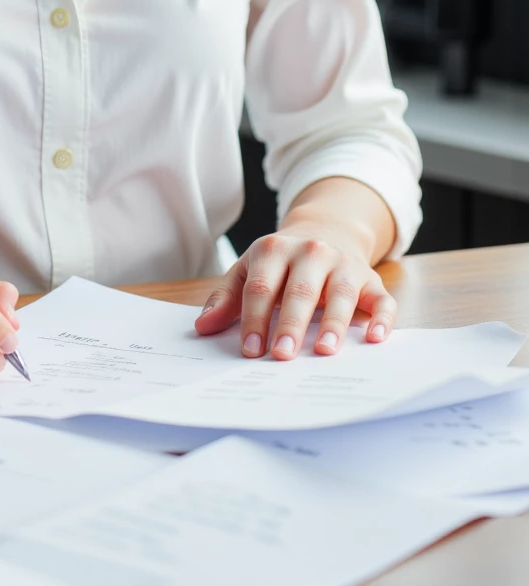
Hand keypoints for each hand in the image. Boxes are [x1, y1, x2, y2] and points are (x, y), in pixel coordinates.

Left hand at [193, 223, 395, 359]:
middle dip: (290, 323)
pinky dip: (382, 318)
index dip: (254, 319)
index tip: (250, 350)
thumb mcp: (249, 270)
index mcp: (274, 250)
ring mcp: (344, 265)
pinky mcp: (371, 280)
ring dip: (333, 323)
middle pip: (300, 290)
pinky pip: (382, 299)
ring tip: (324, 350)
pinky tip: (376, 338)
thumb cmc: (281, 262)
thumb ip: (227, 298)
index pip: (261, 287)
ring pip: (341, 293)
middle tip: (282, 355)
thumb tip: (203, 327)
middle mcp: (311, 253)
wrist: (326, 230)